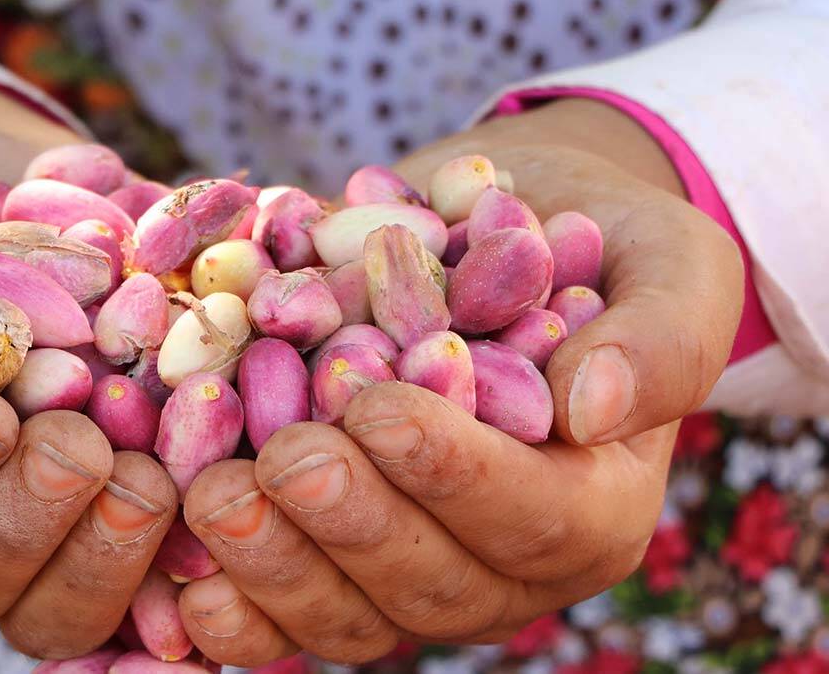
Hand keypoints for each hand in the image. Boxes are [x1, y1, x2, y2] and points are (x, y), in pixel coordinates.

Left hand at [171, 102, 743, 665]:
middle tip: (281, 461)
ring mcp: (419, 575)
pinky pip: (292, 615)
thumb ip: (660, 335)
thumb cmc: (589, 244)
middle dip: (349, 525)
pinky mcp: (343, 566)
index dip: (452, 474)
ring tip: (213, 497)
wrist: (494, 235)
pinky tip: (182, 586)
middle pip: (430, 581)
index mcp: (596, 504)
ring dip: (276, 567)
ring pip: (352, 613)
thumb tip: (596, 406)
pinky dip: (238, 612)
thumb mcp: (667, 262)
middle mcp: (507, 563)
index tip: (377, 409)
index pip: (532, 515)